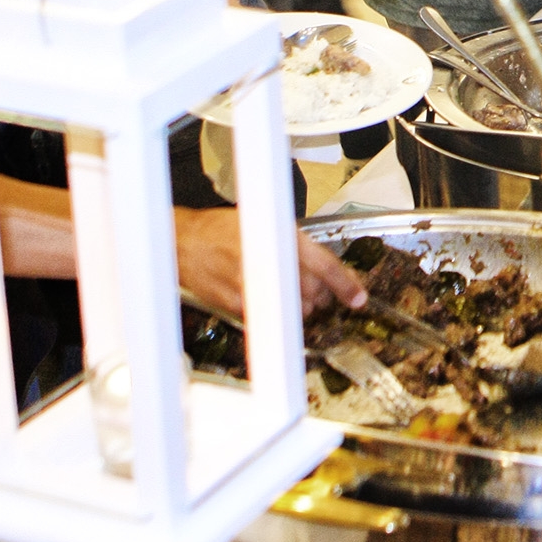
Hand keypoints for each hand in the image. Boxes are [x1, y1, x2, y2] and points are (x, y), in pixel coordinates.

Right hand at [174, 207, 367, 317]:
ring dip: (300, 308)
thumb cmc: (223, 229)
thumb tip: (325, 270)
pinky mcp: (235, 304)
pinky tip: (270, 300)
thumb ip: (296, 246)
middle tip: (317, 291)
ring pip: (294, 310)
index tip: (357, 298)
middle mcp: (268, 262)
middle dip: (320, 296)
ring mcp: (251, 286)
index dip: (345, 285)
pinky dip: (276, 314)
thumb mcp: (267, 223)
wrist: (184, 241)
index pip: (324, 266)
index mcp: (280, 237)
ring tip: (290, 294)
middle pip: (313, 293)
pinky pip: (269, 318)